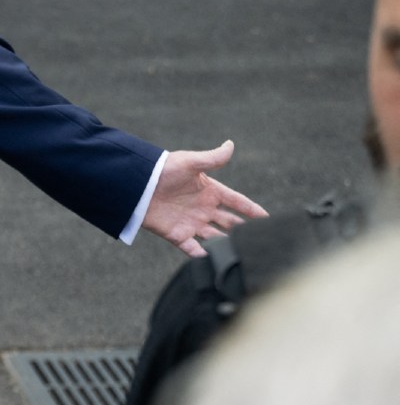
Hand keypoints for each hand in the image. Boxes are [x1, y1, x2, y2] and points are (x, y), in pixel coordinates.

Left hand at [142, 141, 268, 256]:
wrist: (135, 183)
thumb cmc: (162, 168)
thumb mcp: (189, 162)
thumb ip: (212, 158)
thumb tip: (231, 144)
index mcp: (209, 190)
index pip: (237, 202)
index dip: (252, 209)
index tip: (269, 218)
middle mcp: (203, 208)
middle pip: (231, 222)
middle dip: (245, 230)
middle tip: (263, 241)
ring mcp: (191, 222)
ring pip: (216, 237)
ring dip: (228, 244)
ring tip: (244, 253)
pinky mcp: (177, 234)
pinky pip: (193, 248)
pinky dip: (202, 255)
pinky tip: (213, 260)